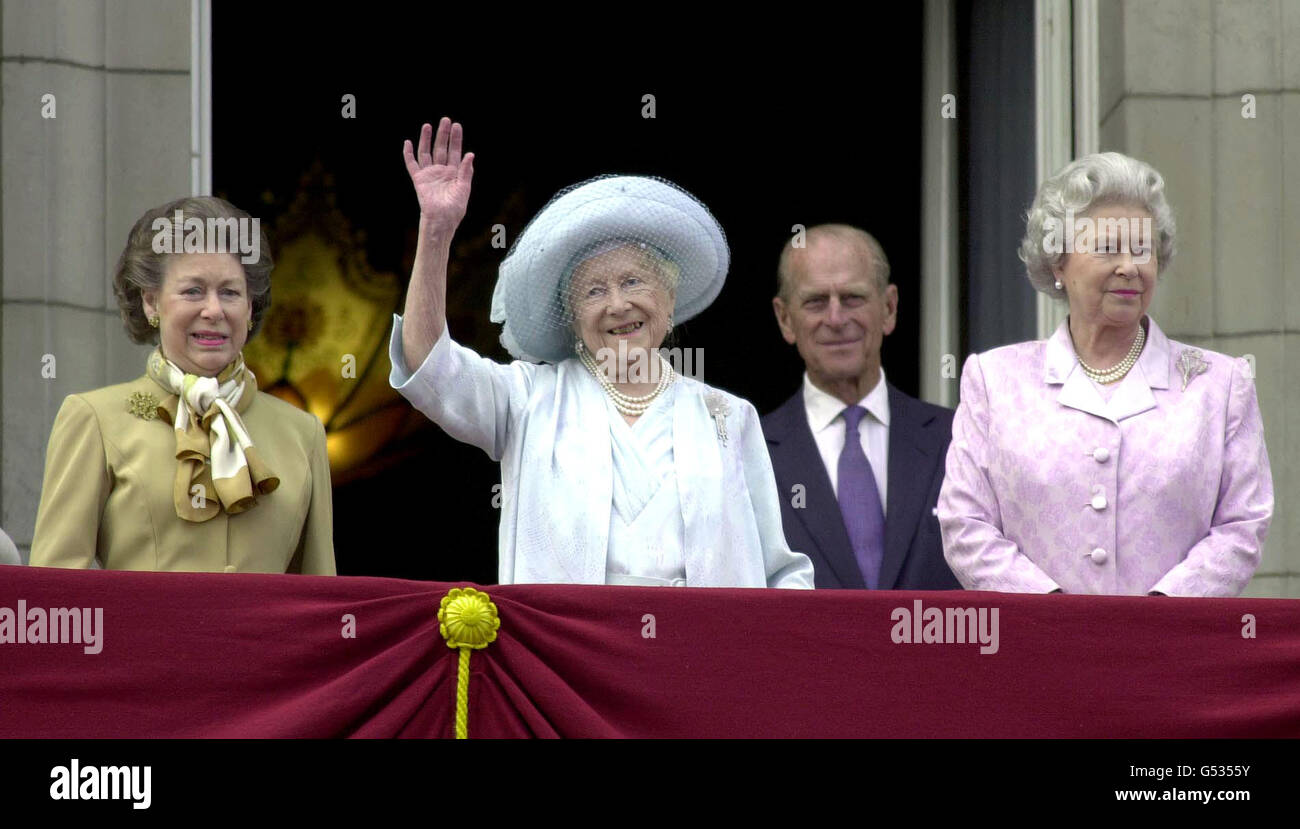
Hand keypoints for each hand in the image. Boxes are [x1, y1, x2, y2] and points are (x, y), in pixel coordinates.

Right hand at [403, 117, 473, 233]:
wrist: (442, 220)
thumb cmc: (455, 208)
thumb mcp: (464, 189)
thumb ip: (466, 171)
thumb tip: (470, 154)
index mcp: (454, 173)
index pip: (455, 152)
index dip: (456, 139)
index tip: (456, 126)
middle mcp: (441, 171)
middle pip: (441, 148)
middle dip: (443, 134)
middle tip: (445, 120)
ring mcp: (429, 174)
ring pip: (426, 152)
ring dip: (426, 139)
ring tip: (427, 125)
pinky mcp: (419, 180)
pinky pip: (412, 164)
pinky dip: (408, 154)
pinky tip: (407, 142)